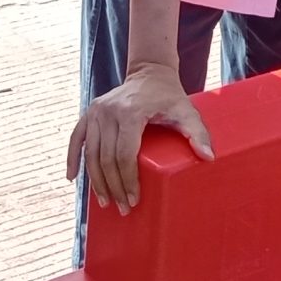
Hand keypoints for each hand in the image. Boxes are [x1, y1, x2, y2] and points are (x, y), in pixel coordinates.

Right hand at [67, 62, 211, 215]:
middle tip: (122, 208)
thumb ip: (198, 133)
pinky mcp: (89, 112)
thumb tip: (208, 157)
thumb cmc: (169, 96)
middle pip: (106, 158)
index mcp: (131, 112)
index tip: (134, 201)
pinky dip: (73, 159)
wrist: (150, 72)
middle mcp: (108, 111)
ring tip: (105, 202)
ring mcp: (96, 111)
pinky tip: (72, 178)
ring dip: (96, 181)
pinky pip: (76, 139)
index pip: (124, 155)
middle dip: (114, 187)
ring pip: (91, 153)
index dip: (128, 181)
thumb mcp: (186, 111)